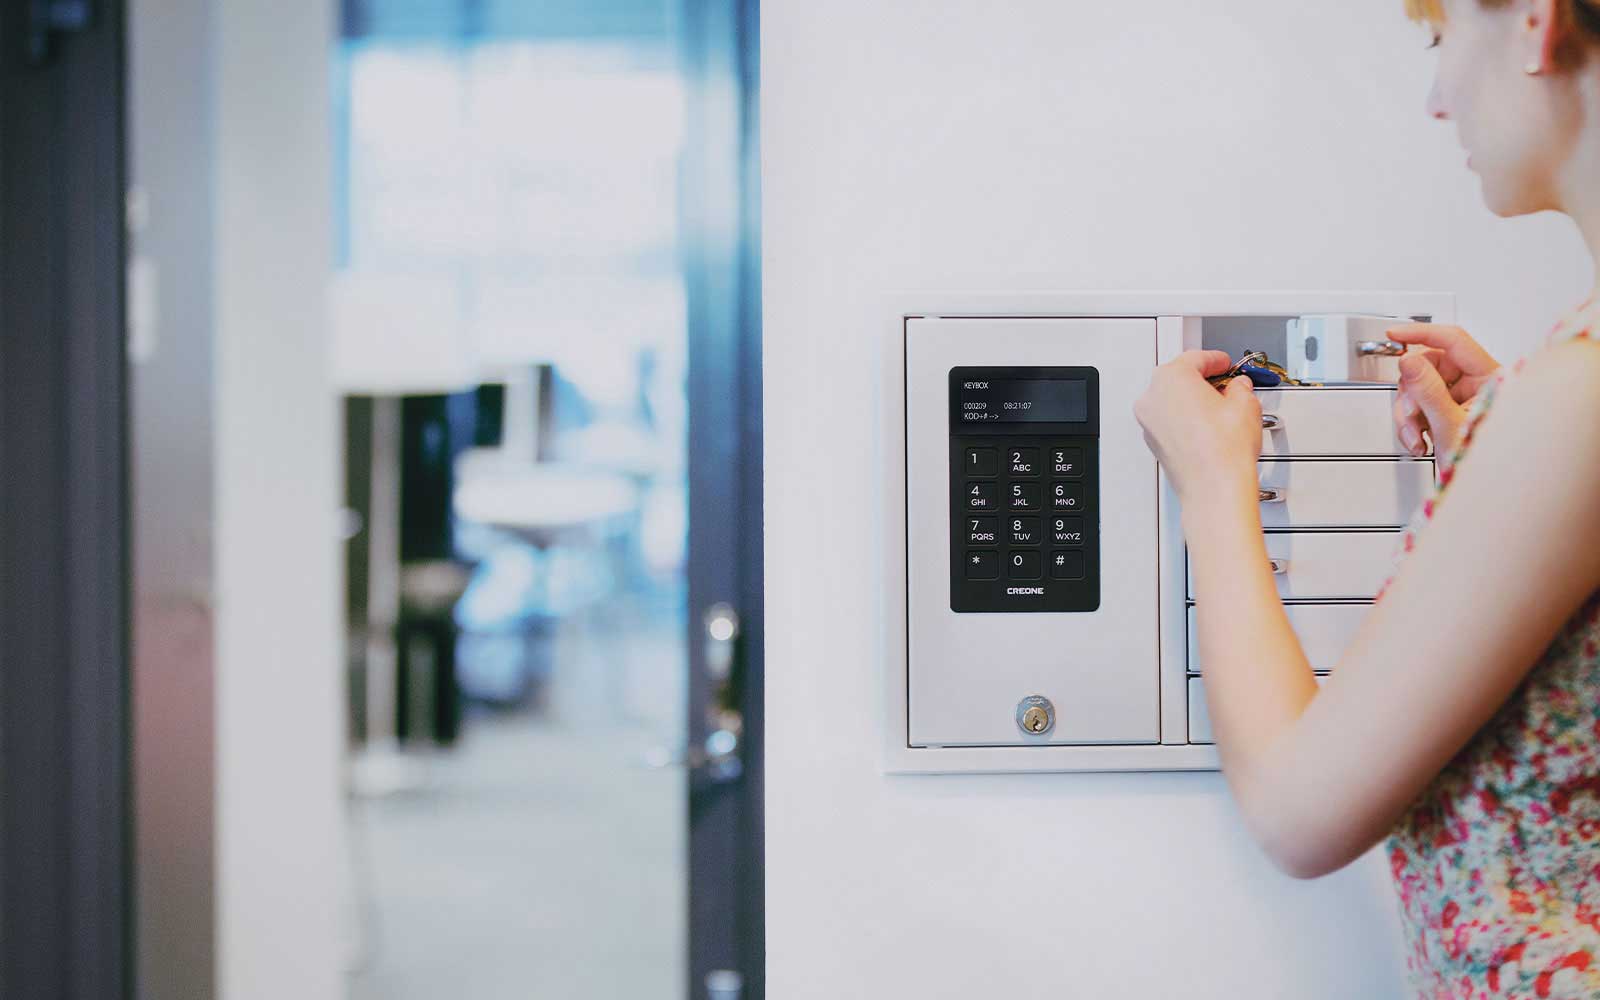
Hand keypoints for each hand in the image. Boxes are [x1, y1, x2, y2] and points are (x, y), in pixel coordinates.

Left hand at [1133, 350, 1262, 502]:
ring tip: (1221, 409)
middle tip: (1227, 384)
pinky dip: (1186, 419)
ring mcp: (1149, 422)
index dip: (1217, 360)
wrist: (1214, 488)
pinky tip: (1208, 427)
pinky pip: (1169, 420)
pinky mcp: (1153, 442)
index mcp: (1171, 378)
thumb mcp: (1245, 404)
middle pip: (1179, 378)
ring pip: (1172, 400)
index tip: (1226, 363)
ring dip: (1194, 400)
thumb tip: (1238, 387)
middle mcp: (1152, 398)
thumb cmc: (1224, 450)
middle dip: (1204, 380)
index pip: (1196, 358)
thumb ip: (1241, 386)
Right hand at [1385, 323, 1502, 456]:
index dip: (1421, 334)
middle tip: (1411, 414)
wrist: (1482, 493)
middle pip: (1429, 366)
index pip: (1453, 340)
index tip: (1394, 334)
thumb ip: (1428, 390)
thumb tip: (1410, 361)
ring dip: (1408, 412)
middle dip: (1411, 393)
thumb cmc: (1483, 463)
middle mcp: (1476, 383)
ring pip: (1418, 386)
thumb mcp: (1449, 424)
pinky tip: (1419, 439)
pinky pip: (1418, 403)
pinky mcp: (1446, 410)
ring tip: (1416, 435)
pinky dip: (1411, 422)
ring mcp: (1461, 397)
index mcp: (1489, 378)